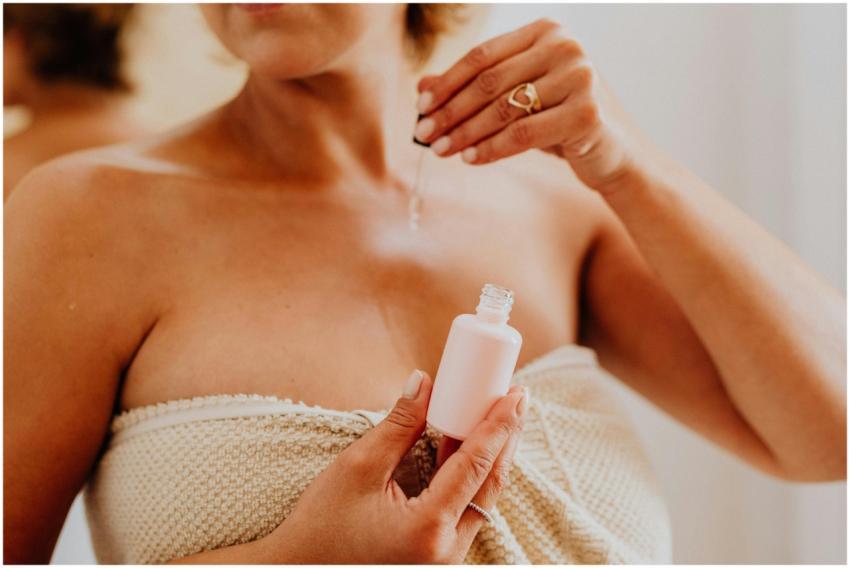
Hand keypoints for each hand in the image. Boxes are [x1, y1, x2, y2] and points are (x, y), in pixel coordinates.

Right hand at [265, 370, 527, 562]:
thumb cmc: (321, 526)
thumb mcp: (358, 467)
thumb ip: (399, 425)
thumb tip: (424, 382)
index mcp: (427, 528)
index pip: (476, 466)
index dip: (499, 425)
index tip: (515, 393)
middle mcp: (446, 551)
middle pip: (490, 484)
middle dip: (505, 437)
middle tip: (515, 397)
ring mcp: (444, 558)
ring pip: (482, 498)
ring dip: (491, 455)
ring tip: (498, 414)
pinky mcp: (437, 555)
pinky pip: (466, 509)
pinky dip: (472, 475)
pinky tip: (469, 444)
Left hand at [413, 18, 648, 191]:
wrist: (614, 153)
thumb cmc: (560, 123)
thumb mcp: (518, 100)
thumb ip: (475, 88)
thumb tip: (422, 86)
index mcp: (547, 32)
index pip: (483, 55)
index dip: (447, 81)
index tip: (420, 106)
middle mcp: (566, 46)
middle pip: (489, 81)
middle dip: (450, 110)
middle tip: (424, 134)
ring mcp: (580, 77)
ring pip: (503, 108)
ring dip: (465, 132)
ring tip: (441, 150)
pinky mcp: (586, 113)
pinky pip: (523, 133)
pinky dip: (491, 148)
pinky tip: (470, 158)